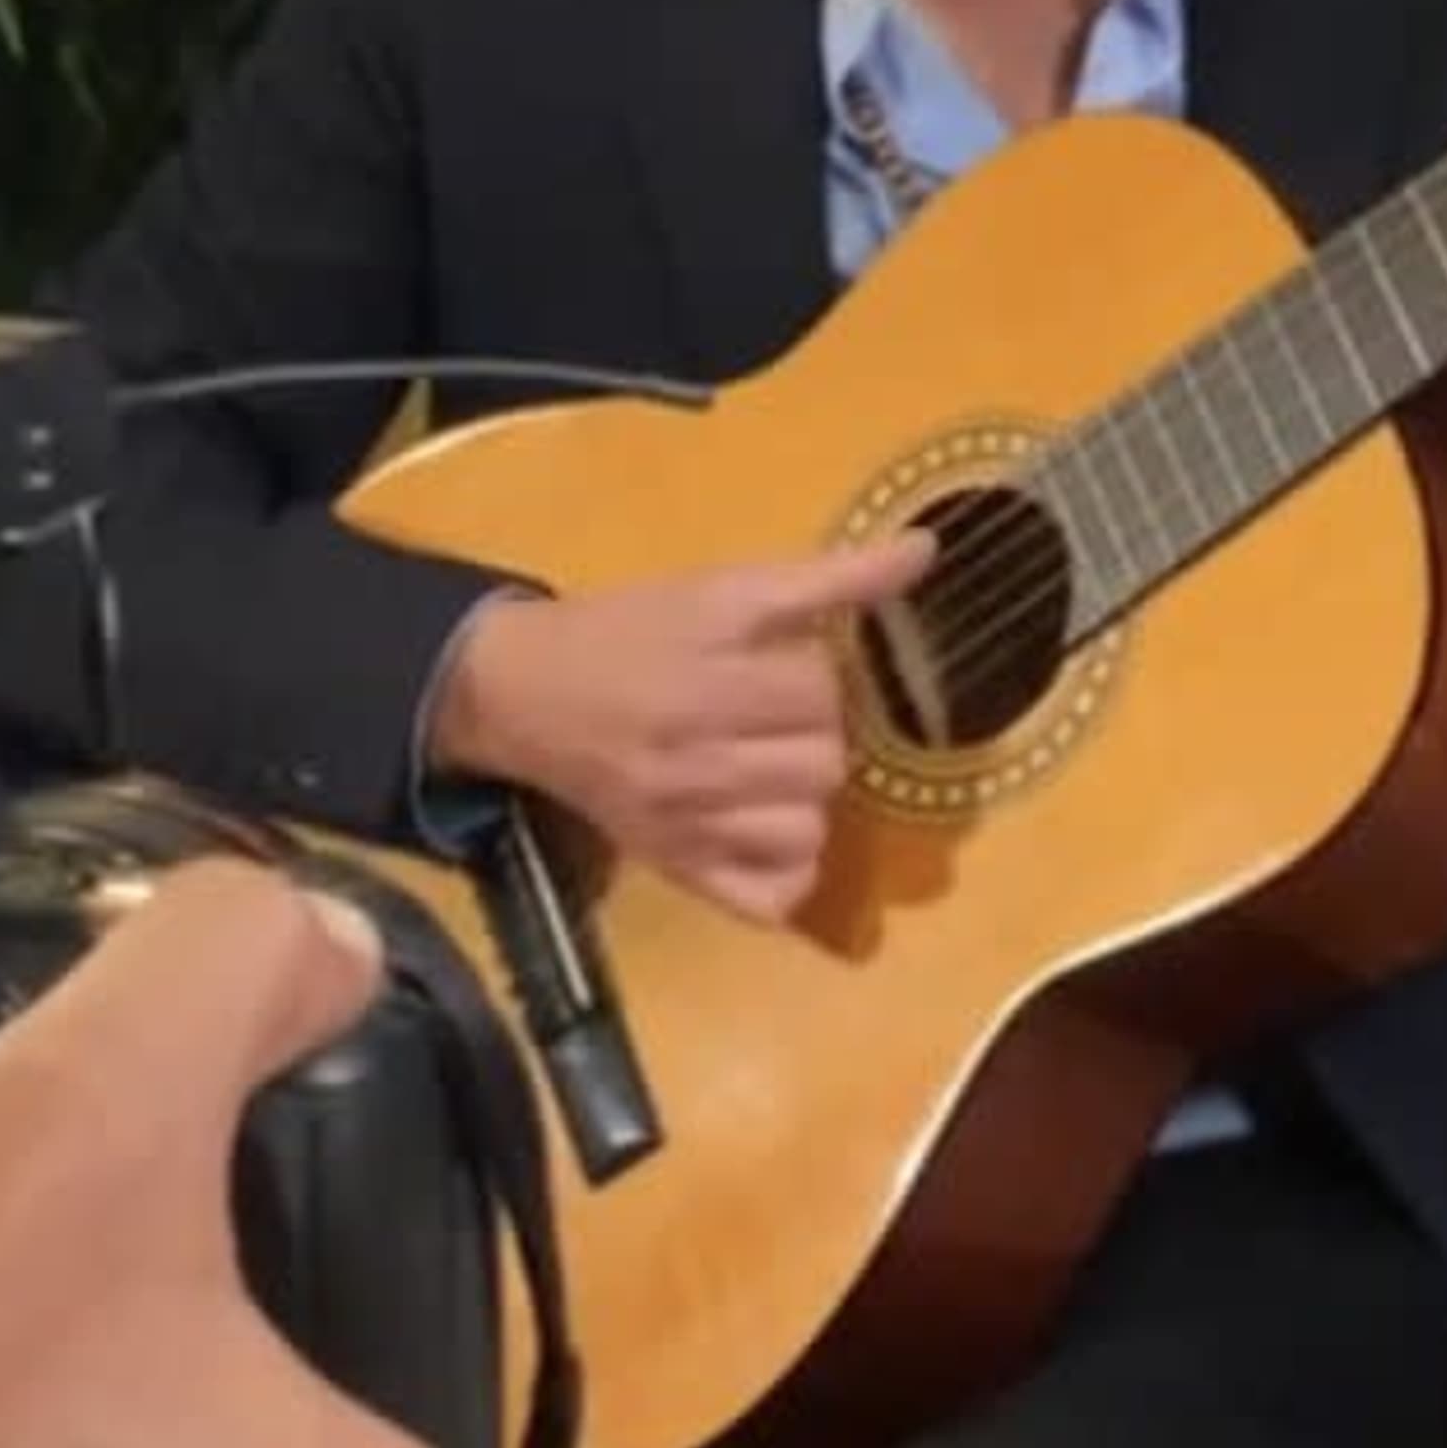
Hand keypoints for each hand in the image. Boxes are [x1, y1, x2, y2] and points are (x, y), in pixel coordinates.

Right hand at [433, 537, 938, 921]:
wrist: (519, 694)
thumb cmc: (627, 631)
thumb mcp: (717, 588)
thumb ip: (827, 576)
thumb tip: (927, 551)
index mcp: (705, 665)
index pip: (820, 686)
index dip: (819, 671)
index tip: (787, 664)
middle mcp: (694, 746)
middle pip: (824, 757)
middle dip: (815, 732)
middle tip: (775, 717)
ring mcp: (684, 819)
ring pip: (809, 825)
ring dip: (805, 796)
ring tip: (771, 770)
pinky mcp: (675, 869)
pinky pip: (773, 897)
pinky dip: (788, 871)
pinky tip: (766, 830)